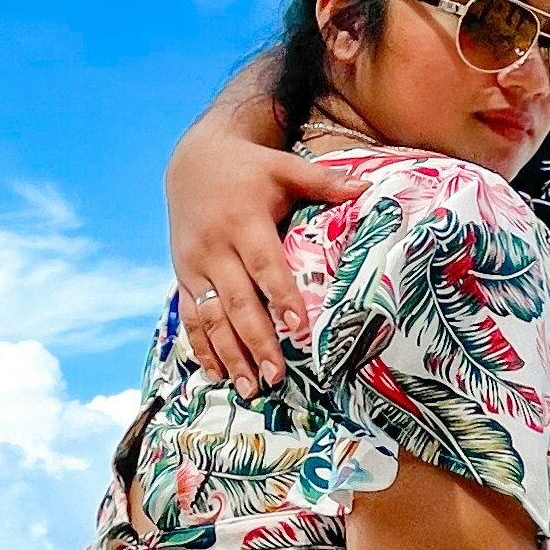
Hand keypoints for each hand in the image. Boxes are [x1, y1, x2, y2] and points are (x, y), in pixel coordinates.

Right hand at [166, 136, 369, 390]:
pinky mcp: (182, 276)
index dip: (281, 298)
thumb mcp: (284, 167)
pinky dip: (202, 347)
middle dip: (256, 342)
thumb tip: (367, 187)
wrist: (192, 161)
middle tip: (276, 376)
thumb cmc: (248, 168)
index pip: (265, 266)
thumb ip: (323, 181)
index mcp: (243, 221)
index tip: (299, 330)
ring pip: (210, 317)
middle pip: (237, 301)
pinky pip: (190, 317)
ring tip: (250, 388)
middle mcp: (215, 248)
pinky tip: (217, 375)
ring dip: (230, 355)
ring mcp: (194, 265)